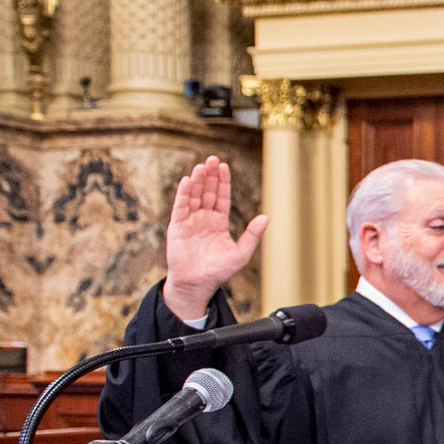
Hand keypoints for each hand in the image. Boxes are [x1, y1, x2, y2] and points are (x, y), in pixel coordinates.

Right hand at [162, 156, 267, 321]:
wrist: (198, 284)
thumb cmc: (218, 271)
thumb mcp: (240, 253)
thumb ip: (252, 235)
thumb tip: (267, 217)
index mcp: (218, 222)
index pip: (221, 197)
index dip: (222, 182)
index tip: (224, 166)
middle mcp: (203, 219)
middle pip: (207, 192)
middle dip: (210, 176)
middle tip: (212, 159)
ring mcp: (190, 221)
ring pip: (194, 196)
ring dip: (198, 181)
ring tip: (201, 166)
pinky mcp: (177, 227)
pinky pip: (180, 207)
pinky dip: (184, 194)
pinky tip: (188, 181)